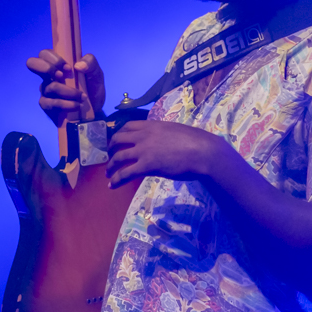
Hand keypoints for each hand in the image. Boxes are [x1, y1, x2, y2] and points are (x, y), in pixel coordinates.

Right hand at [26, 50, 105, 125]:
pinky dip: (66, 104)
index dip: (55, 59)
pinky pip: (51, 103)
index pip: (45, 54)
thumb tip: (78, 65)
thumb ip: (91, 63)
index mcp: (58, 65)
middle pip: (32, 63)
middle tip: (63, 77)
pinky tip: (76, 106)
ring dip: (69, 92)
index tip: (69, 69)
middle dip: (48, 68)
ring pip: (50, 86)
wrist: (95, 110)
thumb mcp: (96, 74)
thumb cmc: (92, 89)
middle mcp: (48, 76)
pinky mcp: (47, 105)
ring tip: (82, 97)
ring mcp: (46, 91)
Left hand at [105, 120, 221, 187]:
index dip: (120, 133)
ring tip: (108, 174)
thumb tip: (165, 141)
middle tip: (110, 155)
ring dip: (111, 166)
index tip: (118, 140)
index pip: (128, 126)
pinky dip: (116, 179)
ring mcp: (143, 150)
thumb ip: (165, 135)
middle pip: (118, 139)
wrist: (203, 152)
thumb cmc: (197, 142)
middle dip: (111, 148)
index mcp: (152, 125)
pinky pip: (125, 173)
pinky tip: (112, 185)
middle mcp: (144, 136)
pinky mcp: (146, 166)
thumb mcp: (176, 131)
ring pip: (118, 157)